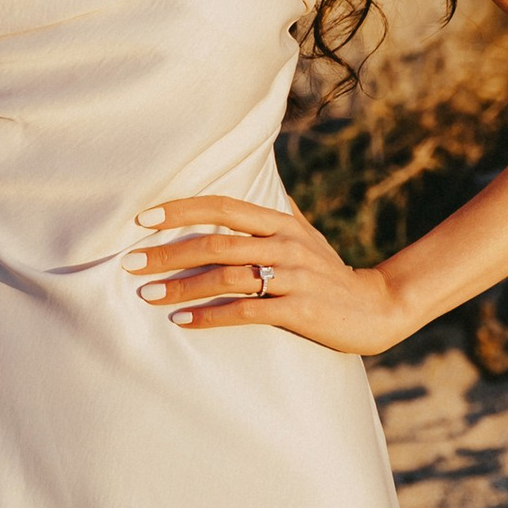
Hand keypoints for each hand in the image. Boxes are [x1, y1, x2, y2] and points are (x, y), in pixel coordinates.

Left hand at [124, 192, 407, 356]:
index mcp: (281, 223)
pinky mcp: (298, 309)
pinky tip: (182, 322)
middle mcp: (284, 244)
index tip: (142, 220)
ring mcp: (292, 277)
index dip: (181, 211)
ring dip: (180, 287)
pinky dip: (209, 316)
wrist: (377, 307)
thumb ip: (279, 212)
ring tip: (146, 295)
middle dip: (168, 252)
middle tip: (130, 262)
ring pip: (225, 277)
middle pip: (215, 242)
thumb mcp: (306, 236)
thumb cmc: (332, 272)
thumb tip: (258, 186)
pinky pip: (245, 311)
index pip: (222, 207)